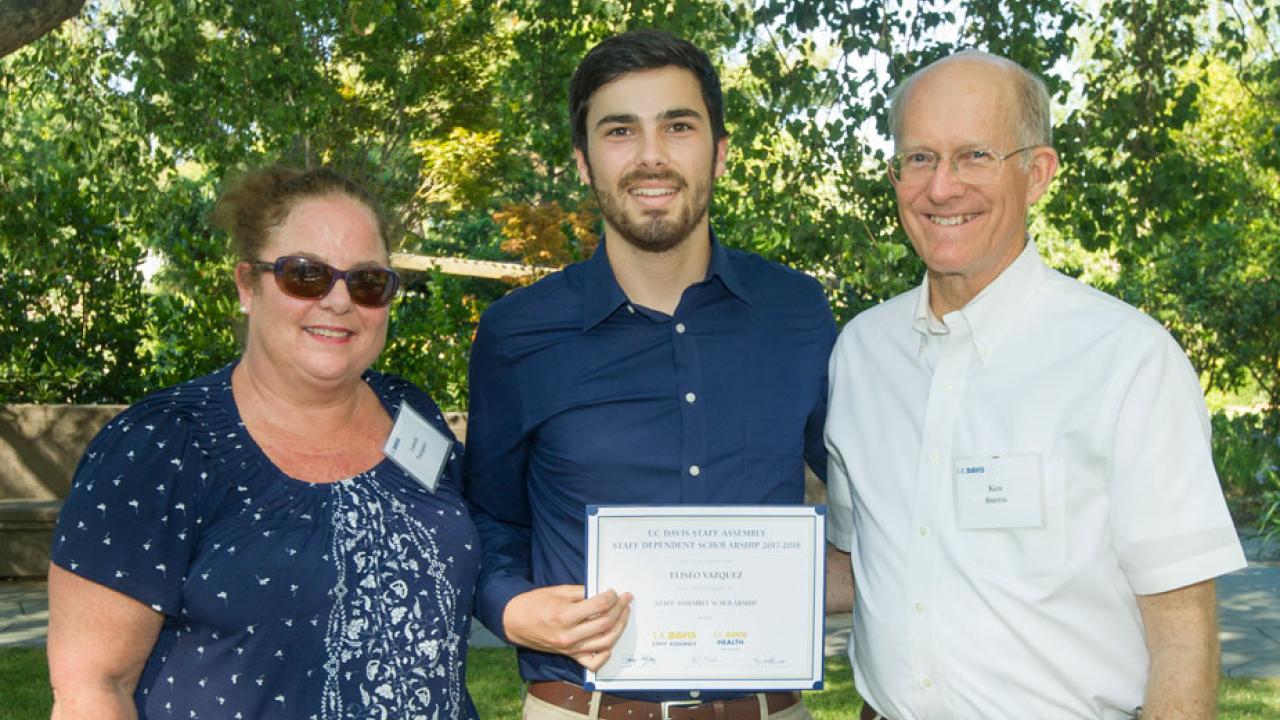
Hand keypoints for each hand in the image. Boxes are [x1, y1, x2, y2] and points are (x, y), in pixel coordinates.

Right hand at [503, 585, 632, 670]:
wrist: (515, 622)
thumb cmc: (534, 603)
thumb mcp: (557, 591)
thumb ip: (581, 592)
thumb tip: (602, 592)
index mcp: (564, 616)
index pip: (598, 606)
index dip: (611, 597)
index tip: (615, 591)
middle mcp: (569, 635)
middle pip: (605, 623)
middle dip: (620, 609)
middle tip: (626, 599)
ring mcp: (571, 648)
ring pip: (605, 642)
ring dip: (619, 627)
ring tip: (624, 614)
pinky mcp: (570, 656)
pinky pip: (593, 662)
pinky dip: (606, 654)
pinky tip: (611, 641)